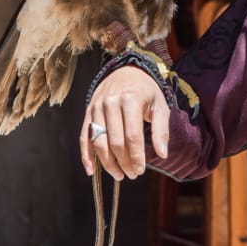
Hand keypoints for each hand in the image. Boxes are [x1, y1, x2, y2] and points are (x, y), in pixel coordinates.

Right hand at [80, 67, 170, 181]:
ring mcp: (96, 108)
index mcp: (130, 100)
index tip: (140, 170)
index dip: (136, 157)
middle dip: (124, 162)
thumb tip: (162, 154)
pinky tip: (91, 170)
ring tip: (118, 174)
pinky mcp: (88, 112)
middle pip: (115, 142)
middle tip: (132, 174)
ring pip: (98, 142)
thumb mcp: (160, 105)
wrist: (126, 70)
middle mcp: (110, 103)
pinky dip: (86, 155)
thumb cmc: (146, 91)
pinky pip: (84, 137)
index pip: (132, 136)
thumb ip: (161, 130)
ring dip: (107, 163)